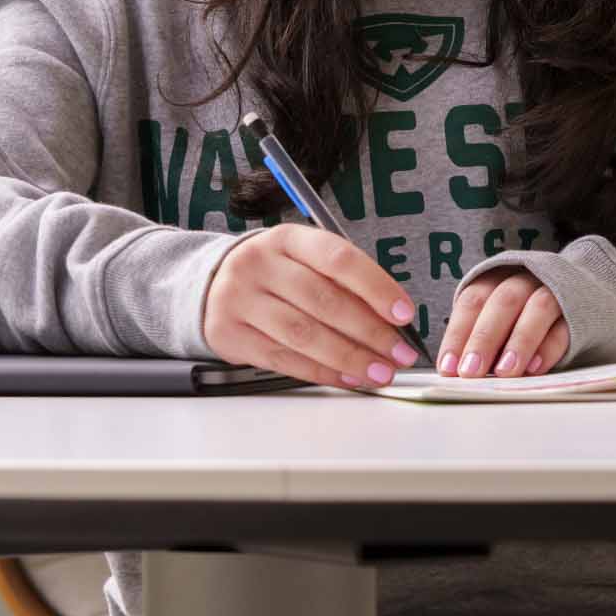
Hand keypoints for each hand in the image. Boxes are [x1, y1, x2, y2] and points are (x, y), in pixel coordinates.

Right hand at [203, 224, 419, 388]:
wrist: (211, 285)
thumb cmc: (274, 274)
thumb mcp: (302, 260)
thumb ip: (341, 282)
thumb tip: (391, 318)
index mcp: (287, 238)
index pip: (339, 258)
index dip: (376, 287)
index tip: (404, 313)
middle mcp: (259, 264)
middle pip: (324, 300)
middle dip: (370, 331)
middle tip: (400, 353)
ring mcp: (239, 299)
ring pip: (304, 334)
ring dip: (349, 357)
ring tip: (380, 372)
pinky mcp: (229, 334)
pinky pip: (284, 359)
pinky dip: (321, 372)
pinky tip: (347, 377)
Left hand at [438, 265, 569, 377]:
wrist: (583, 291)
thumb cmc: (525, 312)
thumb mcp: (499, 315)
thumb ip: (480, 337)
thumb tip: (456, 372)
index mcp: (498, 278)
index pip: (472, 301)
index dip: (458, 333)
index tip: (447, 367)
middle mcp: (526, 280)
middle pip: (503, 302)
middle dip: (484, 338)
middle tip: (470, 372)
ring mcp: (556, 292)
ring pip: (538, 309)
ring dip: (519, 342)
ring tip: (504, 372)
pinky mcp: (580, 312)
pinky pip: (565, 328)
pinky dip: (548, 348)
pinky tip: (535, 369)